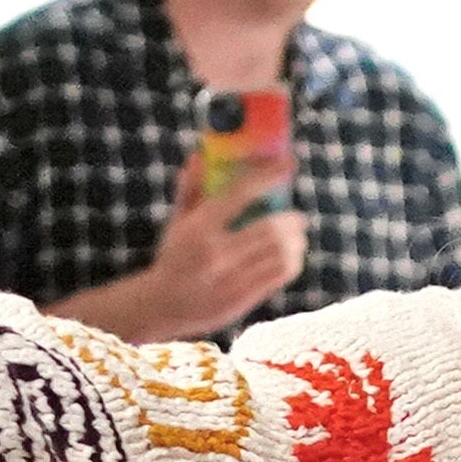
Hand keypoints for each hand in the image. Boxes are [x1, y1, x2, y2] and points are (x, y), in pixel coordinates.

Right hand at [117, 148, 307, 344]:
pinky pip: (280, 275)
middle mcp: (216, 252)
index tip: (287, 164)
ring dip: (296, 241)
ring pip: (281, 253)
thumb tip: (199, 156)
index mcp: (199, 227)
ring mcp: (231, 278)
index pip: (240, 194)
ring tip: (297, 237)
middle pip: (271, 228)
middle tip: (298, 216)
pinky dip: (293, 262)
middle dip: (292, 219)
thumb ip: (190, 189)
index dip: (267, 176)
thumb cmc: (174, 257)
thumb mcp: (177, 222)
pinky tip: (291, 257)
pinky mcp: (243, 298)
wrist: (163, 305)